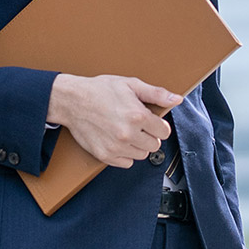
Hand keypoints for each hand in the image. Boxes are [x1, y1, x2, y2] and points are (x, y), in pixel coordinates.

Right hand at [47, 74, 180, 168]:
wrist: (71, 101)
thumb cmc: (99, 90)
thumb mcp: (130, 85)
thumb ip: (156, 94)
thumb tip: (176, 99)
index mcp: (137, 116)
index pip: (164, 132)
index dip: (158, 125)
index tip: (149, 121)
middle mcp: (128, 134)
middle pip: (154, 145)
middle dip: (149, 135)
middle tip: (137, 126)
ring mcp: (116, 147)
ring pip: (141, 155)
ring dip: (137, 146)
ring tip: (126, 133)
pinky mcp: (104, 155)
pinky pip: (126, 163)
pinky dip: (125, 154)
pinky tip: (118, 142)